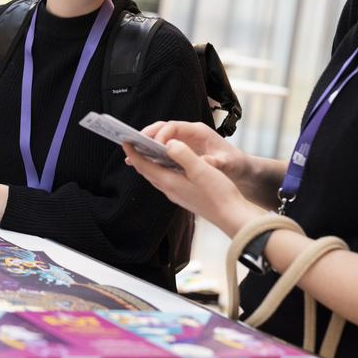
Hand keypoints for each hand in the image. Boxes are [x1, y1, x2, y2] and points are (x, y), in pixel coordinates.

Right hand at [142, 120, 247, 180]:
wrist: (240, 168)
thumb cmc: (234, 163)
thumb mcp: (225, 163)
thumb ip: (212, 162)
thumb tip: (199, 162)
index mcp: (199, 132)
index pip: (174, 127)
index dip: (162, 135)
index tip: (155, 147)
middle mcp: (189, 133)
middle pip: (163, 128)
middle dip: (147, 135)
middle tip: (133, 144)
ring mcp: (184, 141)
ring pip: (160, 137)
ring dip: (146, 143)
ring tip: (131, 153)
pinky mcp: (182, 150)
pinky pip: (162, 148)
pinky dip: (150, 153)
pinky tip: (140, 161)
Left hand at [143, 121, 285, 209]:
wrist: (231, 217)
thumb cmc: (219, 195)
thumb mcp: (201, 170)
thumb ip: (184, 155)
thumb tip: (169, 143)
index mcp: (170, 182)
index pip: (144, 166)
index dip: (133, 153)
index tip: (125, 140)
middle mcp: (170, 190)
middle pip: (148, 171)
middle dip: (139, 157)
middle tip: (134, 142)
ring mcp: (177, 195)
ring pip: (157, 176)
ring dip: (150, 164)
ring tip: (148, 150)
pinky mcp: (185, 197)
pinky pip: (166, 180)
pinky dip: (162, 170)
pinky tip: (170, 164)